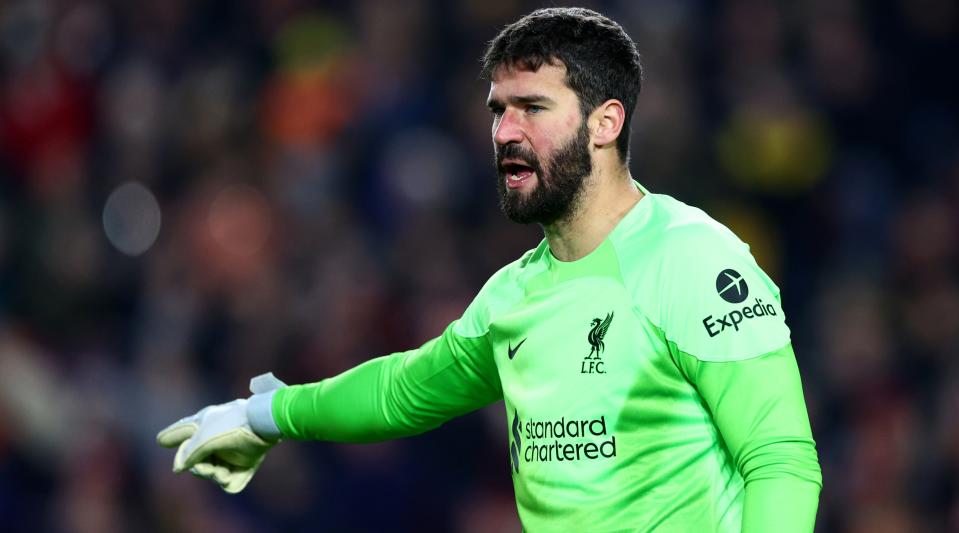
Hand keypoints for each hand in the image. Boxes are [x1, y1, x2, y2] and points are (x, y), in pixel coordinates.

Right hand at [157, 373, 285, 492]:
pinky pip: (232, 480)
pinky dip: (230, 481)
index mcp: (202, 425)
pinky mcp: (244, 462)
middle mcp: (213, 438)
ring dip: (215, 475)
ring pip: (213, 473)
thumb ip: (188, 453)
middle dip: (201, 469)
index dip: (171, 436)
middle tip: (208, 469)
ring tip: (221, 472)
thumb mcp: (204, 437)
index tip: (162, 440)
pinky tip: (229, 476)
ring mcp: (229, 451)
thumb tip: (178, 468)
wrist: (261, 424)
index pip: (181, 431)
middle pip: (197, 461)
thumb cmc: (230, 424)